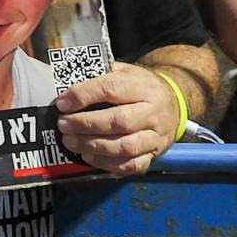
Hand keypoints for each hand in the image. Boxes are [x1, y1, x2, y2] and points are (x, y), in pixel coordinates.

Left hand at [55, 64, 185, 177]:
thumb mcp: (125, 71)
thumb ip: (100, 75)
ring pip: (125, 146)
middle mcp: (153, 112)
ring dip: (93, 146)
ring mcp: (156, 136)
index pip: (111, 89)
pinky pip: (132, 165)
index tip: (62, 103)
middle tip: (63, 125)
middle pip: (119, 121)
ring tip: (71, 142)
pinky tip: (88, 156)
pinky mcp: (155, 154)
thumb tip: (66, 83)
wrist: (174, 102)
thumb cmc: (141, 86)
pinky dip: (107, 164)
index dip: (83, 96)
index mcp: (143, 87)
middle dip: (86, 124)